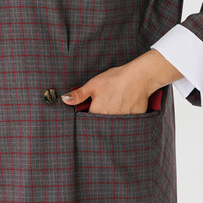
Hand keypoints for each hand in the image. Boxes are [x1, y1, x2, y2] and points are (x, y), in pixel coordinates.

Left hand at [61, 49, 181, 113]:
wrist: (139, 77)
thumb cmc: (115, 79)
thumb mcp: (93, 85)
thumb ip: (78, 95)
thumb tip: (64, 100)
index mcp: (97, 112)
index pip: (89, 120)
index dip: (89, 115)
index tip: (92, 109)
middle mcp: (109, 120)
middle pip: (101, 124)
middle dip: (101, 118)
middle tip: (107, 104)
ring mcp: (122, 121)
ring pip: (114, 125)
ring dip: (113, 119)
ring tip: (116, 105)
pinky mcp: (134, 120)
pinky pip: (127, 123)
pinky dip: (125, 118)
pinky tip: (126, 107)